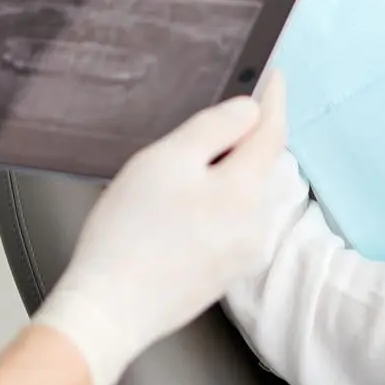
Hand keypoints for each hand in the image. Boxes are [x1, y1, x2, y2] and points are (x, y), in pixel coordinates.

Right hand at [32, 73, 289, 384]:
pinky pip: (235, 222)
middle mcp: (257, 226)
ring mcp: (244, 255)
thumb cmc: (129, 233)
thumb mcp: (165, 161)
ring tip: (190, 166)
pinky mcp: (226, 274)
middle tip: (221, 114)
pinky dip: (221, 202)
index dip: (272, 100)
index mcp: (245, 193)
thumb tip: (248, 110)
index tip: (274, 74)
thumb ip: (213, 129)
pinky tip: (184, 206)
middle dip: (247, 137)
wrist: (110, 309)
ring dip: (231, 172)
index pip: (271, 133)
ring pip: (248, 195)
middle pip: (262, 165)